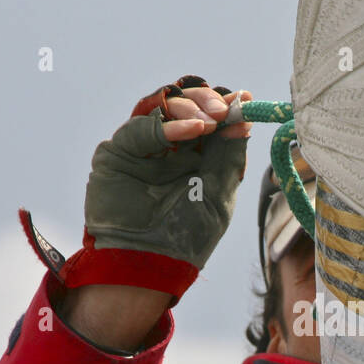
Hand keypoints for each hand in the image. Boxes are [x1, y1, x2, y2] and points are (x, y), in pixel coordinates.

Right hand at [61, 75, 252, 304]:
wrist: (149, 263)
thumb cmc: (187, 237)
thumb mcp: (219, 195)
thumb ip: (229, 156)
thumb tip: (244, 118)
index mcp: (197, 155)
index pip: (210, 117)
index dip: (226, 106)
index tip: (243, 100)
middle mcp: (169, 146)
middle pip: (186, 105)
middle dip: (207, 102)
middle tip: (223, 110)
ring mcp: (143, 147)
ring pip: (162, 107)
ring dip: (189, 108)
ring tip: (208, 120)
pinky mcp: (118, 152)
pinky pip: (141, 129)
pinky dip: (168, 125)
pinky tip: (193, 130)